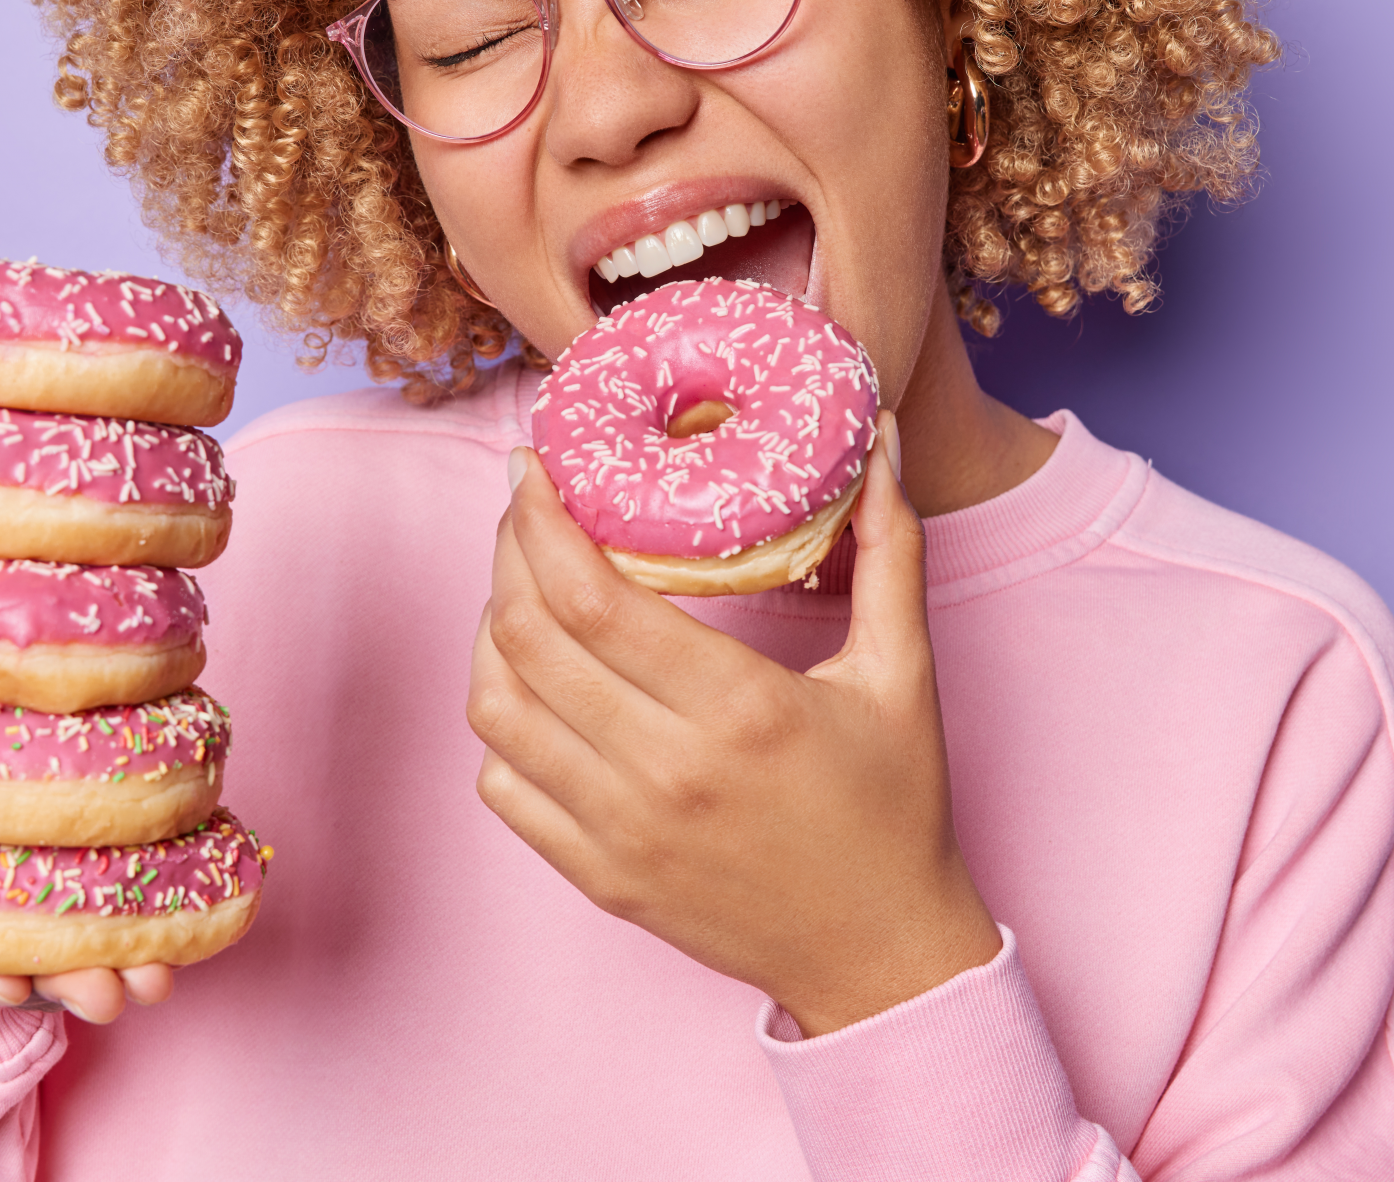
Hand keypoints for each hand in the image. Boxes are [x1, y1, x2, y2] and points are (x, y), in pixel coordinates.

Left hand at [469, 413, 1000, 1035]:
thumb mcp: (903, 674)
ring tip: (518, 585)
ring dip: (490, 632)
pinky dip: (501, 720)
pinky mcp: (597, 876)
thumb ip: (890, 549)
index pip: (593, 598)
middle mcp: (665, 773)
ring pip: (497, 708)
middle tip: (521, 508)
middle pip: (529, 639)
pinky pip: (504, 784)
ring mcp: (621, 832)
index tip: (531, 466)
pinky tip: (531, 681)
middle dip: (506, 552)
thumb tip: (883, 439)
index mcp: (738, 710)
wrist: (881, 955)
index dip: (540, 521)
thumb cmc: (895, 809)